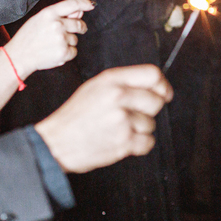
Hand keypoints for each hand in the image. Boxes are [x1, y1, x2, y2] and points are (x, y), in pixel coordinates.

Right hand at [2, 0, 91, 75]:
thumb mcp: (40, 20)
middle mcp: (56, 24)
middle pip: (79, 24)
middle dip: (80, 28)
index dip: (84, 3)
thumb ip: (60, 14)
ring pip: (75, 39)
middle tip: (71, 32)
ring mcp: (61, 39)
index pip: (72, 4)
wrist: (19, 56)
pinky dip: (67, 53)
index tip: (92, 5)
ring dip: (68, 42)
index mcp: (49, 13)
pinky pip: (74, 51)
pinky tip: (54, 52)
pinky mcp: (63, 52)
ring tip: (51, 45)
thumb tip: (79, 11)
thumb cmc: (28, 37)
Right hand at [35, 64, 172, 172]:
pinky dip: (139, 145)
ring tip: (118, 130)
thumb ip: (122, 83)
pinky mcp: (124, 141)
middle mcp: (118, 97)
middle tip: (131, 117)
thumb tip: (154, 85)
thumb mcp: (95, 87)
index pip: (152, 75)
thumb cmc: (75, 117)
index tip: (164, 94)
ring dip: (140, 130)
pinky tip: (122, 141)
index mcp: (111, 80)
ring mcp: (121, 119)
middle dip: (148, 111)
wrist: (55, 143)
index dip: (163, 85)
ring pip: (151, 124)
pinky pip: (148, 142)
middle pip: (157, 101)